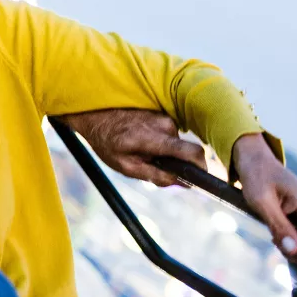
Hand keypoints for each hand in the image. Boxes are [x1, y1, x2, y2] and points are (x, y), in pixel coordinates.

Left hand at [59, 109, 206, 186]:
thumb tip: (181, 182)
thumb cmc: (107, 142)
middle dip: (173, 162)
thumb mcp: (125, 166)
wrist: (95, 114)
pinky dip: (159, 141)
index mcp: (153, 138)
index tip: (201, 177)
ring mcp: (164, 116)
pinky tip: (141, 140)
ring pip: (175, 143)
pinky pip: (169, 135)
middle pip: (183, 151)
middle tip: (150, 164)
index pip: (190, 151)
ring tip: (140, 149)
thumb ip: (154, 175)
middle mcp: (164, 124)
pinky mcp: (163, 113)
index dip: (201, 167)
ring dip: (163, 151)